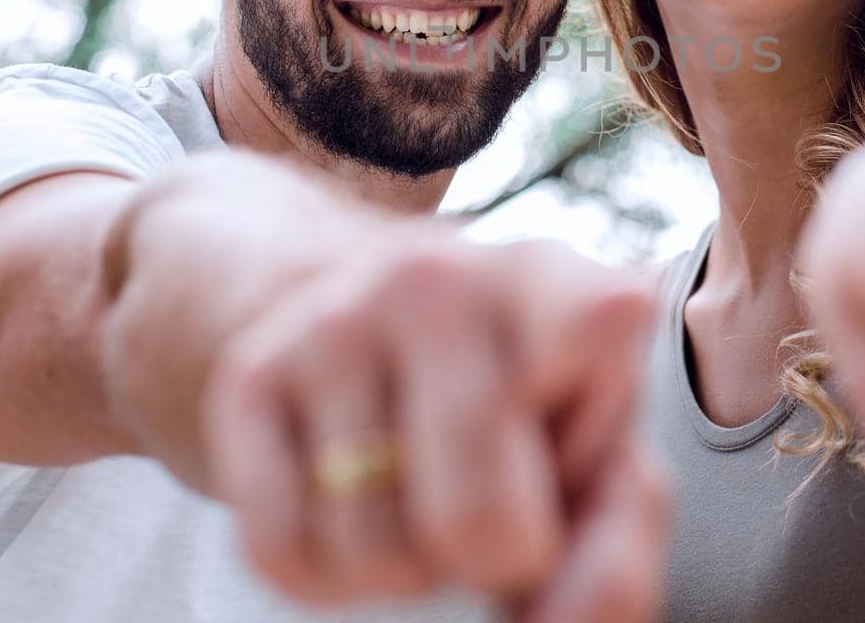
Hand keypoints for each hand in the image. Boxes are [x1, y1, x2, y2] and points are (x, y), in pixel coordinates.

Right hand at [175, 185, 666, 620]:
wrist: (362, 320)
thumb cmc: (513, 409)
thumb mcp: (592, 453)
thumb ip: (615, 538)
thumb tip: (559, 621)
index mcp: (551, 278)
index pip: (599, 335)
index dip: (587, 445)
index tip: (570, 451)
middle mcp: (438, 276)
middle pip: (480, 519)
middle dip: (494, 559)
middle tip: (496, 518)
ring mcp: (333, 318)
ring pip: (374, 550)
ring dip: (405, 570)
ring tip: (420, 502)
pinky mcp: (249, 373)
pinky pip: (280, 548)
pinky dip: (323, 577)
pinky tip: (353, 514)